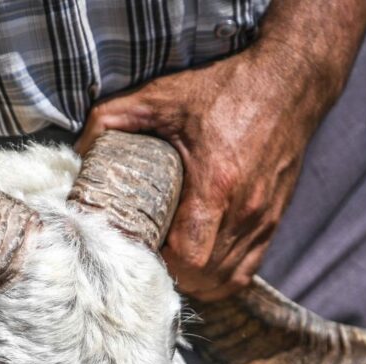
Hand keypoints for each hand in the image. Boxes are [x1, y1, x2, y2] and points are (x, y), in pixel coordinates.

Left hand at [76, 43, 327, 300]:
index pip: (188, 256)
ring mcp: (263, 219)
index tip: (137, 250)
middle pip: (204, 275)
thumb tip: (77, 153)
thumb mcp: (161, 97)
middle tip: (146, 258)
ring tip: (168, 265)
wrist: (288, 82)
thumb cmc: (226, 88)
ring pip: (225, 279)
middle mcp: (244, 209)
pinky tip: (198, 267)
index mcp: (217, 184)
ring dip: (194, 280)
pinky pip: (246, 271)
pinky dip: (219, 277)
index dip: (159, 263)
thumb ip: (111, 120)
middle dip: (172, 275)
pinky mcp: (273, 220)